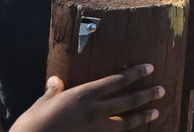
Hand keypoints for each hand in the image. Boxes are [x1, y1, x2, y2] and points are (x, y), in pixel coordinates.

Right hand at [10, 64, 162, 131]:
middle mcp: (93, 112)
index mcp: (83, 96)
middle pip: (127, 101)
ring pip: (125, 122)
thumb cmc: (32, 125)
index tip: (149, 68)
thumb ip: (53, 92)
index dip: (134, 74)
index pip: (115, 81)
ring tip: (155, 111)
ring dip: (142, 116)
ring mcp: (95, 130)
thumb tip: (56, 81)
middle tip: (161, 90)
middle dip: (146, 95)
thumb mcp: (42, 104)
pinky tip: (134, 131)